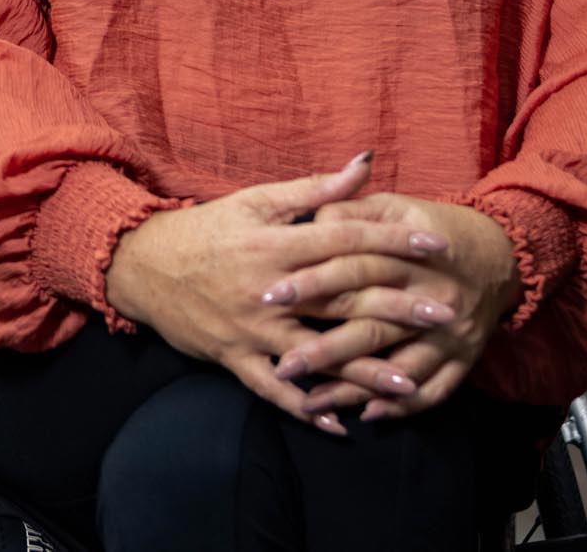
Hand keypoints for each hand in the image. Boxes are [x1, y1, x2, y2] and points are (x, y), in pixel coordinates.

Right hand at [103, 153, 441, 436]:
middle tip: (445, 315)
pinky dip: (305, 408)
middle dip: (397, 308)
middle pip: (342, 300)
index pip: (345, 241)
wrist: (142, 264)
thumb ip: (315, 189)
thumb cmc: (206, 229)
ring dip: (363, 371)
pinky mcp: (235, 357)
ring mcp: (252, 328)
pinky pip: (274, 389)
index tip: (436, 247)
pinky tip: (340, 424)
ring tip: (409, 384)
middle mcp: (268, 289)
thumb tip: (365, 162)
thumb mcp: (257, 201)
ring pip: (315, 353)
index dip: (393, 242)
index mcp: (276, 244)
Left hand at [269, 189, 523, 421]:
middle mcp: (432, 298)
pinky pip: (434, 391)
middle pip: (372, 326)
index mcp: (408, 256)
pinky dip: (402, 407)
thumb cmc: (431, 227)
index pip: (354, 269)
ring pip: (398, 368)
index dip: (312, 282)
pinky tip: (367, 415)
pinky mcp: (465, 359)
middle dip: (325, 349)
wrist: (501, 253)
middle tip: (283, 366)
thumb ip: (350, 212)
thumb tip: (311, 222)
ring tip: (311, 402)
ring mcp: (451, 335)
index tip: (272, 297)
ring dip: (355, 389)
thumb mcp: (393, 207)